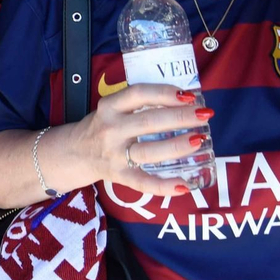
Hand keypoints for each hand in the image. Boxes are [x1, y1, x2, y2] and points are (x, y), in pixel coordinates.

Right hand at [59, 82, 210, 197]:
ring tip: (200, 140)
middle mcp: (111, 129)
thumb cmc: (103, 126)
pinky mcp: (118, 177)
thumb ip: (140, 103)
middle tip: (204, 115)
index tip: (189, 95)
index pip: (139, 94)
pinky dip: (164, 186)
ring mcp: (113, 155)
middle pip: (149, 122)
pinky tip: (184, 185)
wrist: (74, 153)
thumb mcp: (113, 107)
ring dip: (176, 146)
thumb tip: (185, 100)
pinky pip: (143, 183)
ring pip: (148, 151)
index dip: (165, 93)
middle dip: (180, 117)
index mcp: (110, 106)